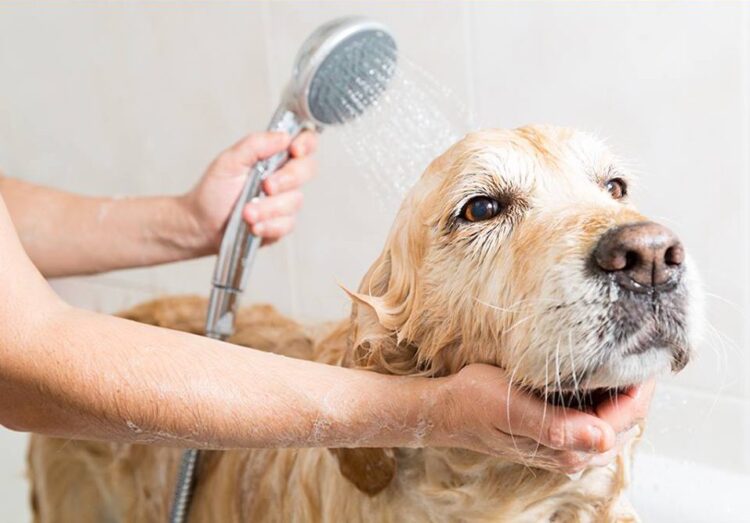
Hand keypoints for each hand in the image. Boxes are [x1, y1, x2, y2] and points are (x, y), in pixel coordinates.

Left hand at [182, 130, 317, 250]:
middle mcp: (284, 177)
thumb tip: (283, 136)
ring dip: (269, 208)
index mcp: (274, 156)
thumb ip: (255, 145)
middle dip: (286, 179)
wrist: (202, 224)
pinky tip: (253, 226)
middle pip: (307, 169)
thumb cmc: (214, 191)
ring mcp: (285, 201)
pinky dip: (269, 225)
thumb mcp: (229, 161)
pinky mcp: (282, 224)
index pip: (304, 142)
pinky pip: (287, 224)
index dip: (306, 143)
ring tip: (246, 213)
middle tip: (266, 186)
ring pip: (295, 201)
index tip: (294, 150)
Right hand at [427, 364, 650, 474]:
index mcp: (567, 447)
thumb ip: (558, 426)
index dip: (641, 387)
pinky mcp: (556, 433)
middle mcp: (572, 452)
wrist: (447, 409)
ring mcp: (564, 444)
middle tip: (642, 348)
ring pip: (612, 419)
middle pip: (625, 421)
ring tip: (626, 357)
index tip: (650, 354)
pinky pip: (594, 417)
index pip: (625, 418)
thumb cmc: (475, 402)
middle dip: (636, 388)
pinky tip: (598, 374)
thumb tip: (604, 438)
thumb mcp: (512, 407)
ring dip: (622, 392)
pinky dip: (604, 396)